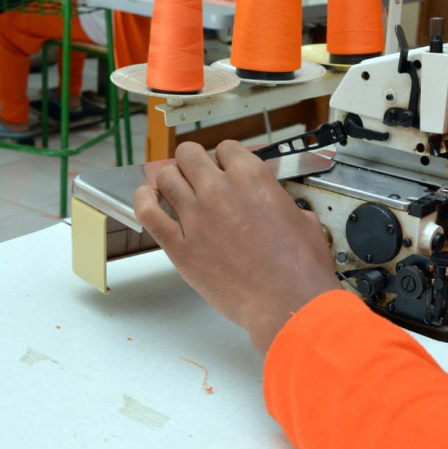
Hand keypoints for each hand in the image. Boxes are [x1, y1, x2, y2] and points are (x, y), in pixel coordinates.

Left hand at [133, 141, 340, 354]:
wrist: (287, 300)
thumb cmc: (299, 267)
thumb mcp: (304, 220)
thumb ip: (282, 204)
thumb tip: (277, 206)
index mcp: (252, 177)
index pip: (226, 148)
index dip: (226, 158)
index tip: (225, 168)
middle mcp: (219, 190)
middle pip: (189, 154)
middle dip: (194, 161)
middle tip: (197, 174)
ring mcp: (196, 216)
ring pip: (166, 177)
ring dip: (171, 178)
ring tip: (175, 188)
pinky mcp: (179, 245)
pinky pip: (148, 212)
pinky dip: (144, 200)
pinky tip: (148, 198)